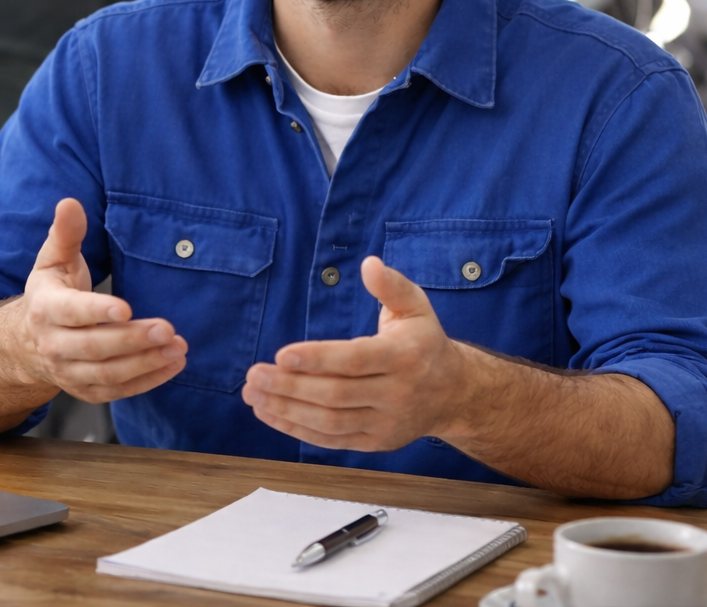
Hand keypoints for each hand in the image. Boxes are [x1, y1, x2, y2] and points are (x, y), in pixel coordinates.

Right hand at [18, 198, 187, 402]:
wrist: (26, 343)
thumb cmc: (50, 294)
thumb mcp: (52, 261)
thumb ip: (65, 234)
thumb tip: (70, 203)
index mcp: (45, 309)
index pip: (71, 313)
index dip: (97, 311)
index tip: (126, 308)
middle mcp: (54, 345)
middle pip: (94, 348)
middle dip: (132, 339)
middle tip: (167, 328)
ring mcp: (69, 372)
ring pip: (108, 374)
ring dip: (146, 363)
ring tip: (177, 347)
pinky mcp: (86, 391)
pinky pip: (118, 392)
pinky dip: (147, 382)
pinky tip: (173, 365)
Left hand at [241, 256, 471, 450]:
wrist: (453, 394)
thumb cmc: (425, 343)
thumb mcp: (416, 307)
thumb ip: (391, 285)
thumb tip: (369, 264)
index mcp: (404, 357)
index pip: (356, 361)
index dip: (318, 359)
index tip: (281, 354)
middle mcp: (396, 394)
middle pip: (336, 395)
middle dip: (290, 387)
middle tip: (253, 375)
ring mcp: (384, 423)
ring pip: (330, 422)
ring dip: (287, 410)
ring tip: (253, 393)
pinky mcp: (373, 443)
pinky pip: (331, 440)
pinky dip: (297, 429)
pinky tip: (269, 413)